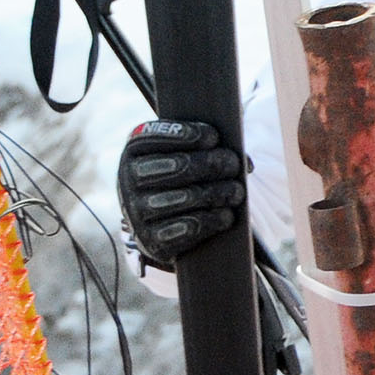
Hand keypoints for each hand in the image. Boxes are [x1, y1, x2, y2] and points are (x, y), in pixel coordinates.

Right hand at [119, 118, 246, 268]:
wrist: (162, 225)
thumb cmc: (180, 179)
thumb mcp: (185, 154)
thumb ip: (209, 148)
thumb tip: (245, 163)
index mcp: (134, 150)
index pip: (155, 135)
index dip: (186, 135)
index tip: (214, 137)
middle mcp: (128, 179)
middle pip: (177, 166)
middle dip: (212, 164)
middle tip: (233, 165)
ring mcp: (136, 211)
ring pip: (185, 198)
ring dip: (217, 193)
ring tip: (237, 191)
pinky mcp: (150, 240)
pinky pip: (185, 229)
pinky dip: (211, 221)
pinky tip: (226, 215)